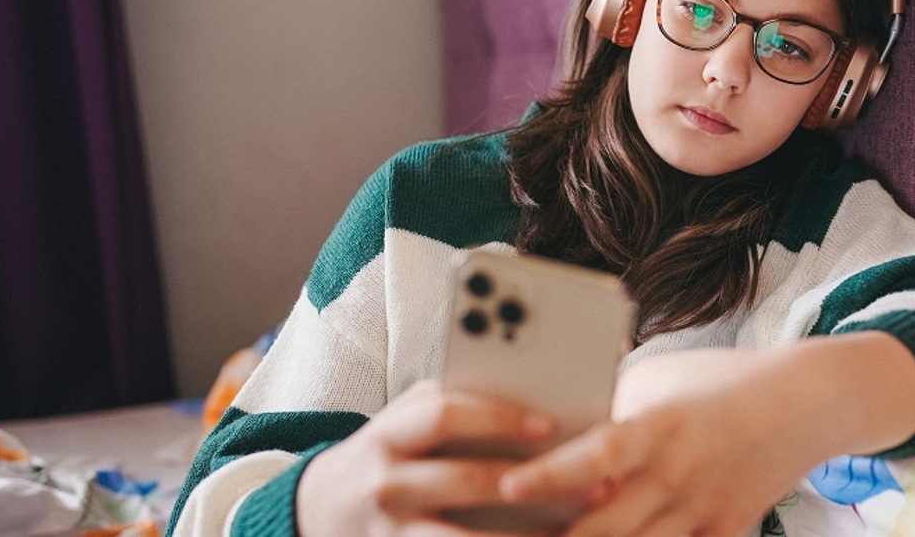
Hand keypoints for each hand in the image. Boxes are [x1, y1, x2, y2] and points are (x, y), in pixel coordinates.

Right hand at [297, 380, 559, 536]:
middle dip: (536, 483)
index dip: (497, 417)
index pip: (444, 414)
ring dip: (527, 536)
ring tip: (576, 532)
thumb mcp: (402, 424)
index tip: (549, 425)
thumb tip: (532, 393)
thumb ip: (448, 408)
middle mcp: (386, 482)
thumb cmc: (385, 456)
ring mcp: (390, 530)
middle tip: (595, 486)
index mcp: (390, 432)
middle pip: (466, 480)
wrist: (319, 511)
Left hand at [497, 350, 833, 536]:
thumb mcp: (658, 379)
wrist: (805, 403)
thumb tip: (551, 427)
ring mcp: (704, 511)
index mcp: (660, 426)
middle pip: (606, 526)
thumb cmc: (718, 383)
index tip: (510, 484)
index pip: (599, 454)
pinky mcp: (726, 533)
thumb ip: (608, 407)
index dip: (552, 473)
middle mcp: (680, 475)